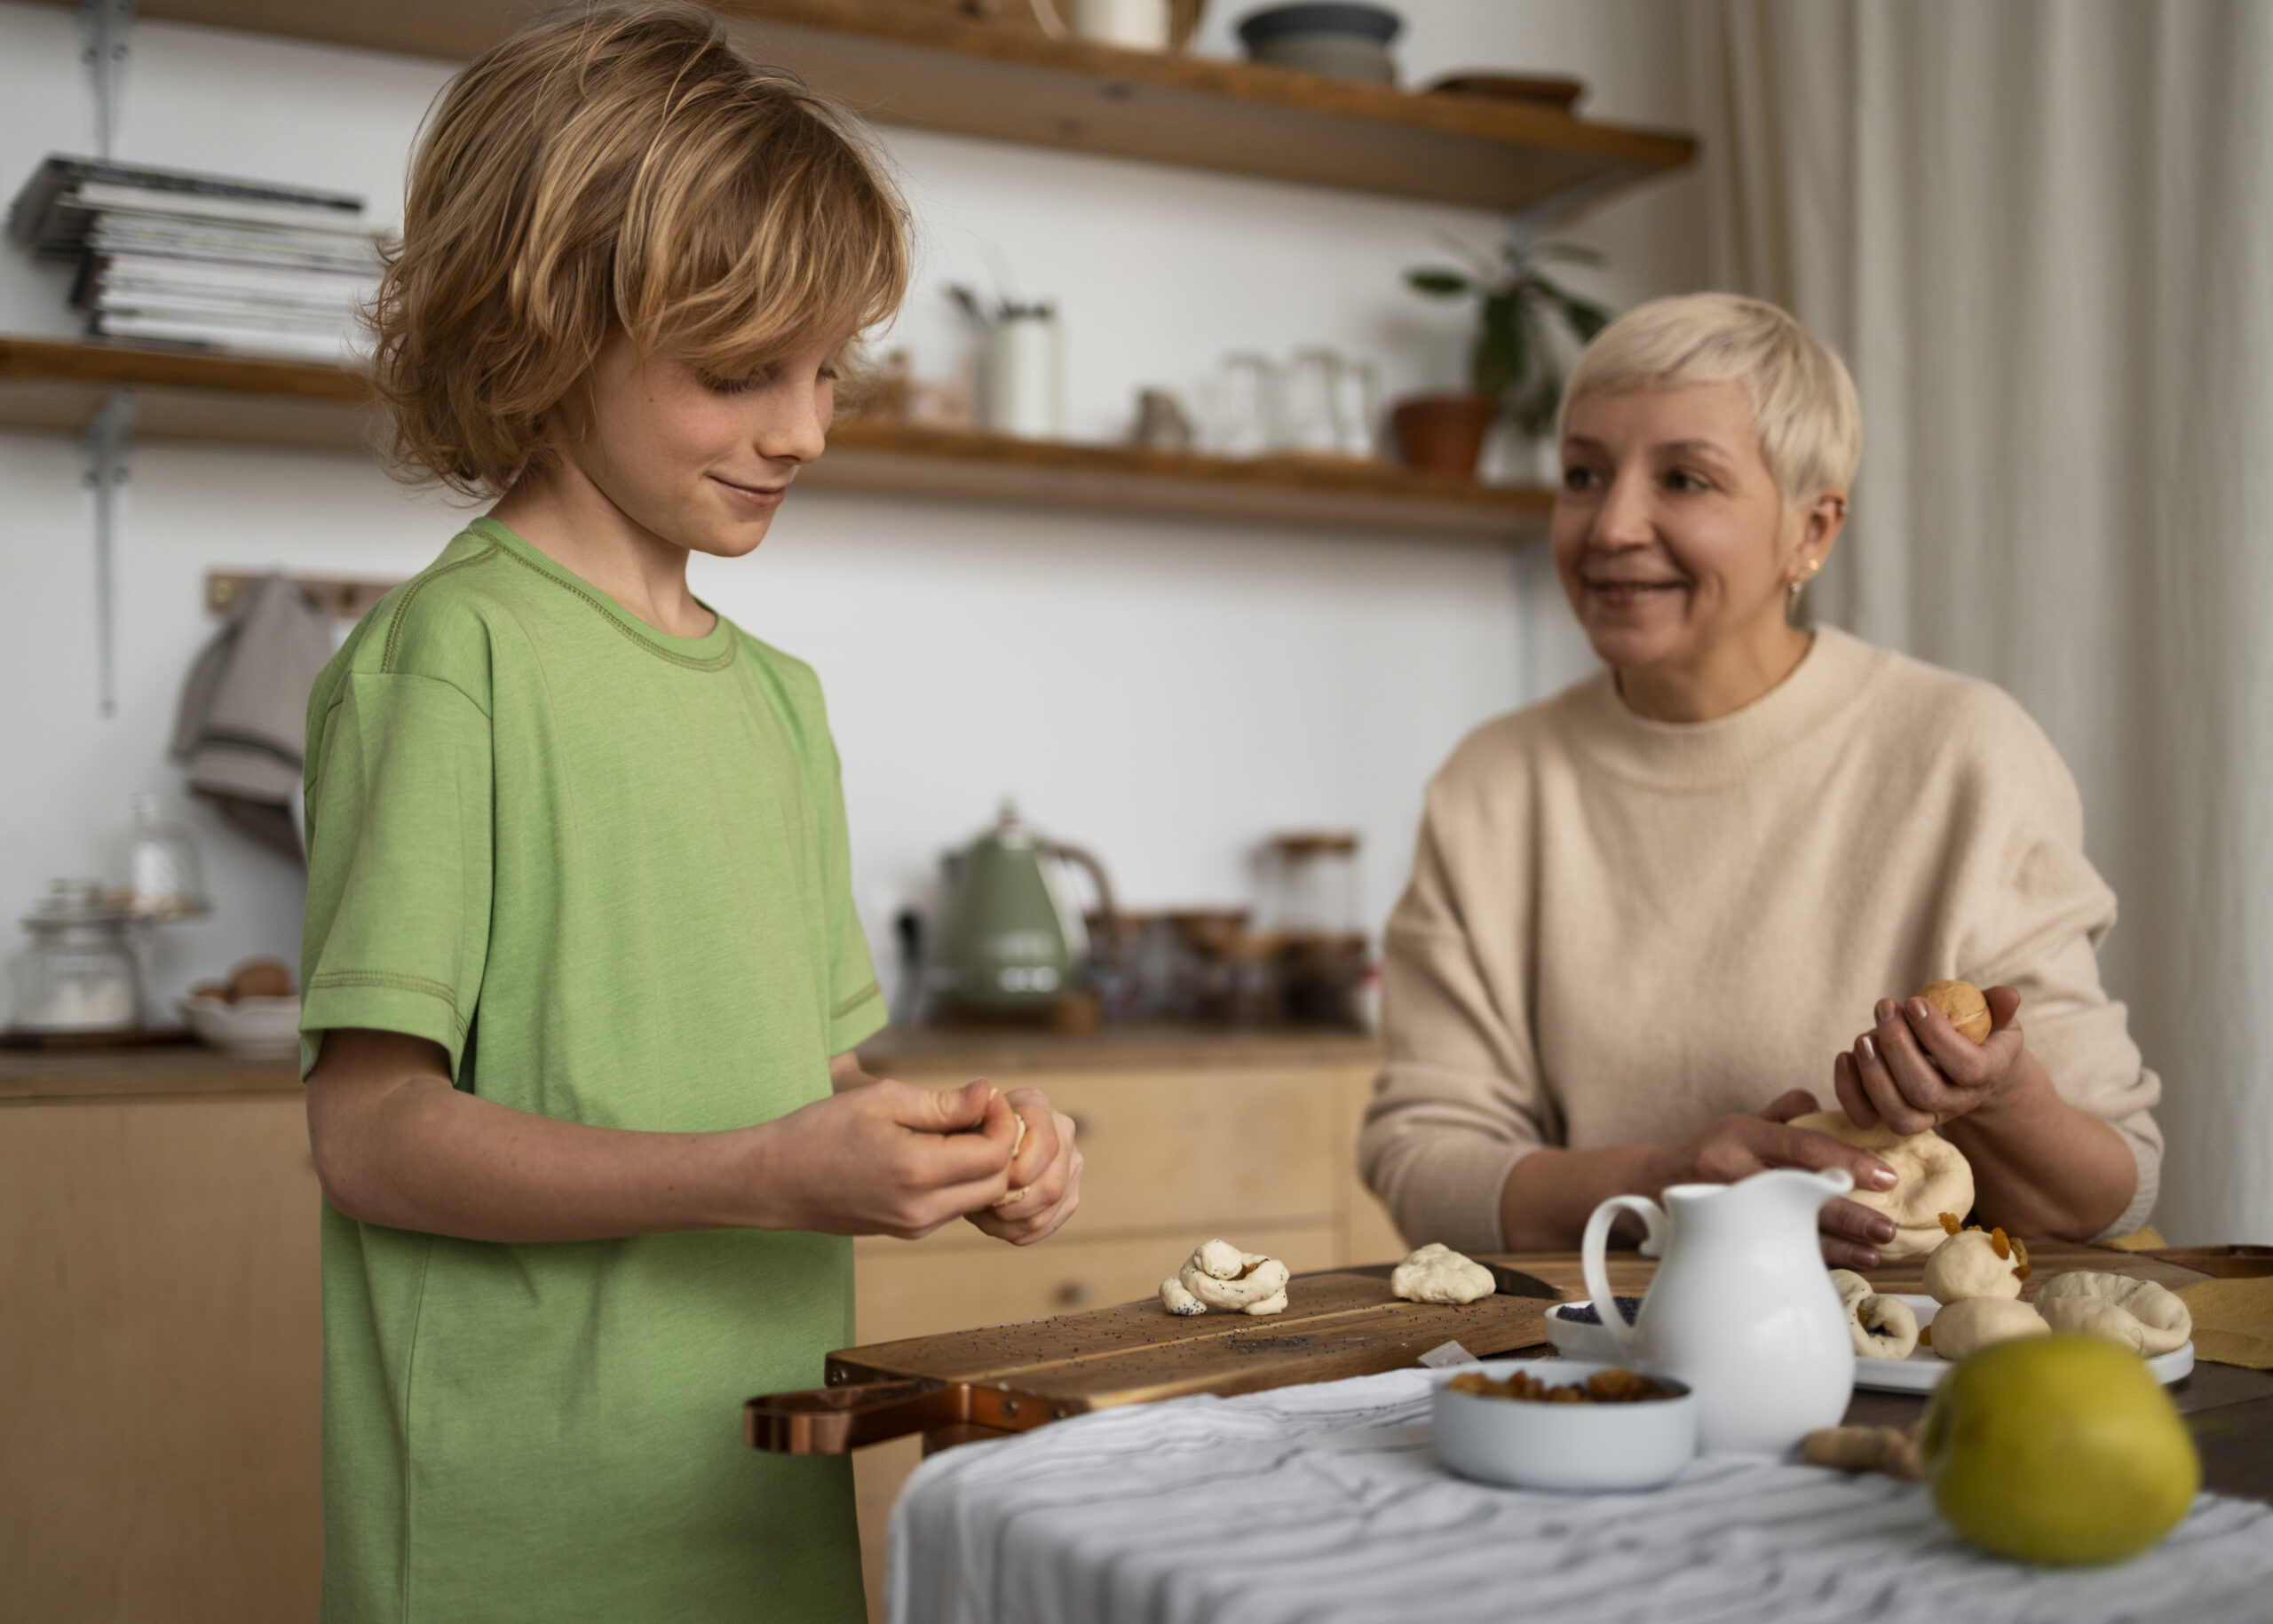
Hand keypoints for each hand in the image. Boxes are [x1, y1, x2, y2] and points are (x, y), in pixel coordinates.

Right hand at [751, 1078, 1020, 1238]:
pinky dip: (961, 1179)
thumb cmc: (823, 1130)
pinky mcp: (908, 1230)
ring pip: (980, 1198)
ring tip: (956, 1127)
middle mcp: (923, 1209)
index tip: (986, 1096)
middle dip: (1000, 1143)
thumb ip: (943, 1103)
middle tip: (979, 1110)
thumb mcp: (882, 1100)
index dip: (1003, 1120)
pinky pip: (955, 1206)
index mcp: (918, 1171)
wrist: (775, 1181)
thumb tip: (989, 1094)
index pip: (996, 1153)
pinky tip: (937, 1151)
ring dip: (982, 1163)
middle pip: (998, 1182)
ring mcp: (916, 1226)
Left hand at [964, 1086, 1082, 1246]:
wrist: (969, 1143)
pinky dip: (1017, 1230)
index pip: (1046, 1144)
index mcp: (1036, 1105)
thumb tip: (981, 1108)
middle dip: (1012, 1206)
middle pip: (1051, 1186)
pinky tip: (994, 1221)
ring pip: (1049, 1210)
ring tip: (982, 1213)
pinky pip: (1047, 1224)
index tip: (989, 1183)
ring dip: (1011, 1221)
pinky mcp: (1068, 1194)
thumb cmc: (957, 1131)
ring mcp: (1070, 1164)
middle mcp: (1062, 1131)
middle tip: (980, 1205)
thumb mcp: (952, 1118)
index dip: (1020, 1172)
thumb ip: (962, 1112)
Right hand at [1659, 1090, 1900, 1270]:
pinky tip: (1844, 1264)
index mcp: (1742, 1133)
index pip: (1802, 1145)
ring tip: (1875, 1252)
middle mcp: (1731, 1168)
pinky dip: (1814, 1259)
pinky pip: (1773, 1250)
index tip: (1887, 1177)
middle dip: (1849, 1214)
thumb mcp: (1741, 1121)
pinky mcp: (1721, 1237)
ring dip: (1838, 1245)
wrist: (1650, 1185)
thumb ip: (1784, 1112)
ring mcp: (1724, 1206)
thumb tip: (1828, 1104)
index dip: (1847, 1161)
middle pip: (1799, 1193)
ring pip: (1788, 1229)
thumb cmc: (1709, 1152)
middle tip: (1888, 1228)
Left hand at [1835, 985, 2028, 1136]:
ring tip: (1864, 1036)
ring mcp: (1924, 1115)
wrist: (1970, 1069)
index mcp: (1986, 1075)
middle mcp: (1955, 1102)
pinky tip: (1845, 1056)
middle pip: (1924, 1091)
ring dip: (1873, 1073)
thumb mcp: (1996, 1018)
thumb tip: (2008, 996)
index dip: (1937, 1035)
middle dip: (1898, 1047)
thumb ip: (1998, 1007)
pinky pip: (1867, 1118)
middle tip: (1885, 1008)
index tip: (1914, 1002)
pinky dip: (1849, 1091)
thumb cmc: (1980, 1036)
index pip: (1967, 1067)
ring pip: (1897, 1114)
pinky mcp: (1893, 1116)